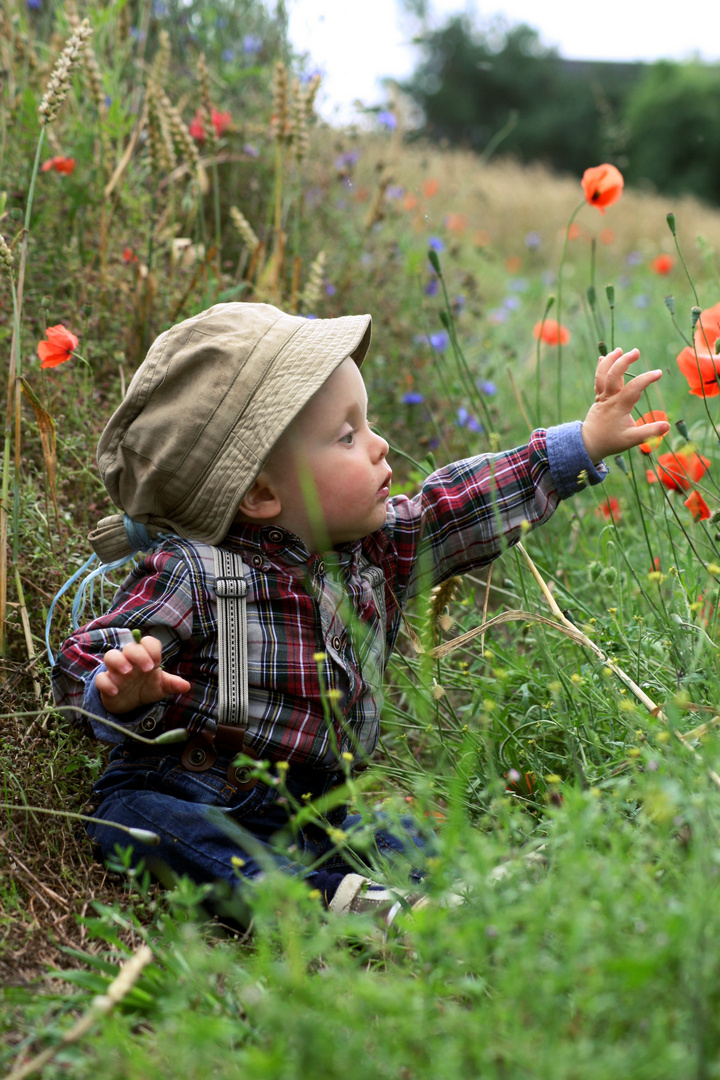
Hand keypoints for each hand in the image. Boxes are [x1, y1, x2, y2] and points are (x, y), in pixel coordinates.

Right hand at [95, 634, 190, 714]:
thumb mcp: (161, 687)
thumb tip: (186, 686)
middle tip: (147, 668)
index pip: (148, 642)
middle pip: (130, 647)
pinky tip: (116, 691)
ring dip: (118, 661)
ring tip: (128, 672)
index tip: (157, 663)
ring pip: (110, 656)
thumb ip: (172, 684)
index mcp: (145, 657)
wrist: (130, 704)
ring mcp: (115, 670)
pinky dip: (107, 683)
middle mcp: (130, 660)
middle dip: (139, 655)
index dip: (152, 649)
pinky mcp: (105, 683)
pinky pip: (101, 678)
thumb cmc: (146, 688)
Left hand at [581, 347, 670, 463]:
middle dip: (624, 362)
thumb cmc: (611, 441)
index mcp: (619, 407)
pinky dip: (600, 368)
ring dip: (610, 361)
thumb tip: (667, 426)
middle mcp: (609, 399)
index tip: (658, 373)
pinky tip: (602, 357)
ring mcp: (602, 397)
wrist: (589, 443)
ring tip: (619, 350)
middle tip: (636, 352)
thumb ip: (649, 432)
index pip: (634, 388)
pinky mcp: (598, 398)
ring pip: (603, 375)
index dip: (646, 379)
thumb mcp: (632, 440)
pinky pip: (598, 380)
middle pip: (614, 376)